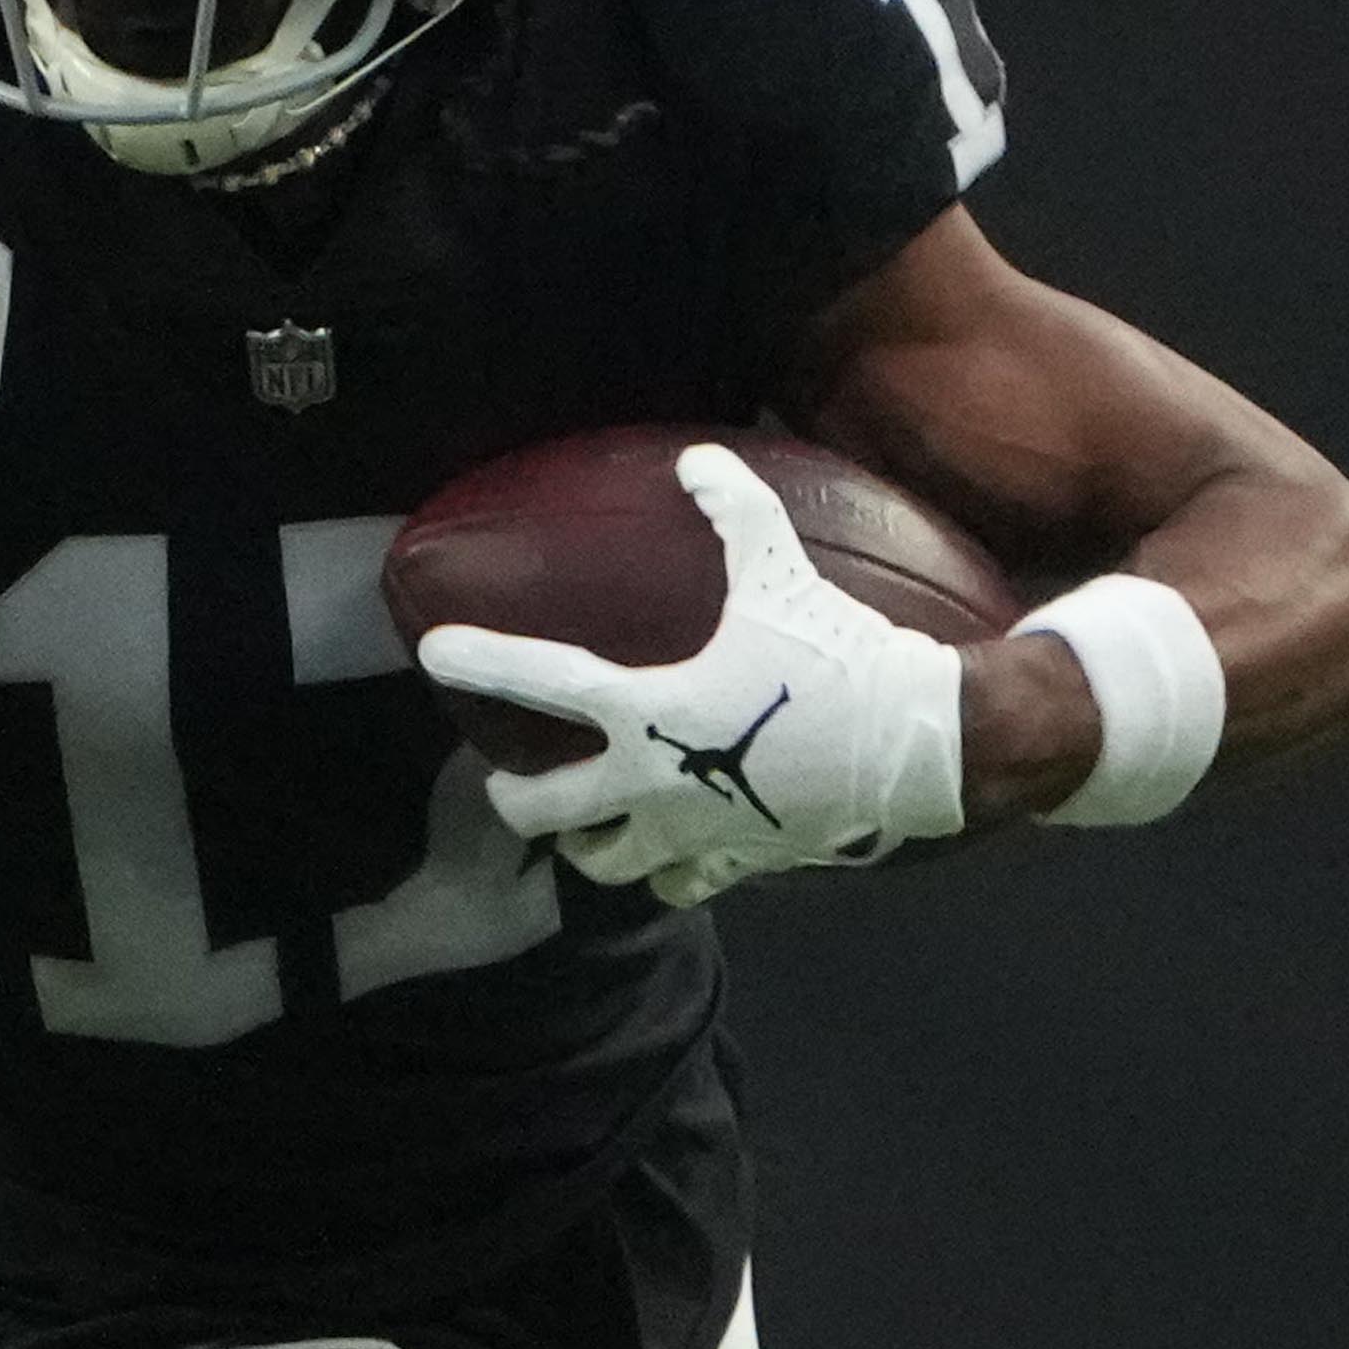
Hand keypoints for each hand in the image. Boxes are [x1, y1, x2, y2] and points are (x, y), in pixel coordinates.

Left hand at [420, 444, 970, 904]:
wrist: (915, 744)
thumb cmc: (839, 657)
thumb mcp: (781, 575)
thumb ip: (736, 513)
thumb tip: (697, 460)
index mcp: (648, 707)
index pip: (543, 680)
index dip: (482, 662)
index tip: (433, 653)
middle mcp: (651, 781)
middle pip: (545, 812)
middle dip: (513, 801)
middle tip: (507, 787)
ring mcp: (688, 832)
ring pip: (601, 864)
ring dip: (584, 847)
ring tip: (584, 827)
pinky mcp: (732, 863)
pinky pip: (674, 888)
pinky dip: (660, 874)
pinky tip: (665, 854)